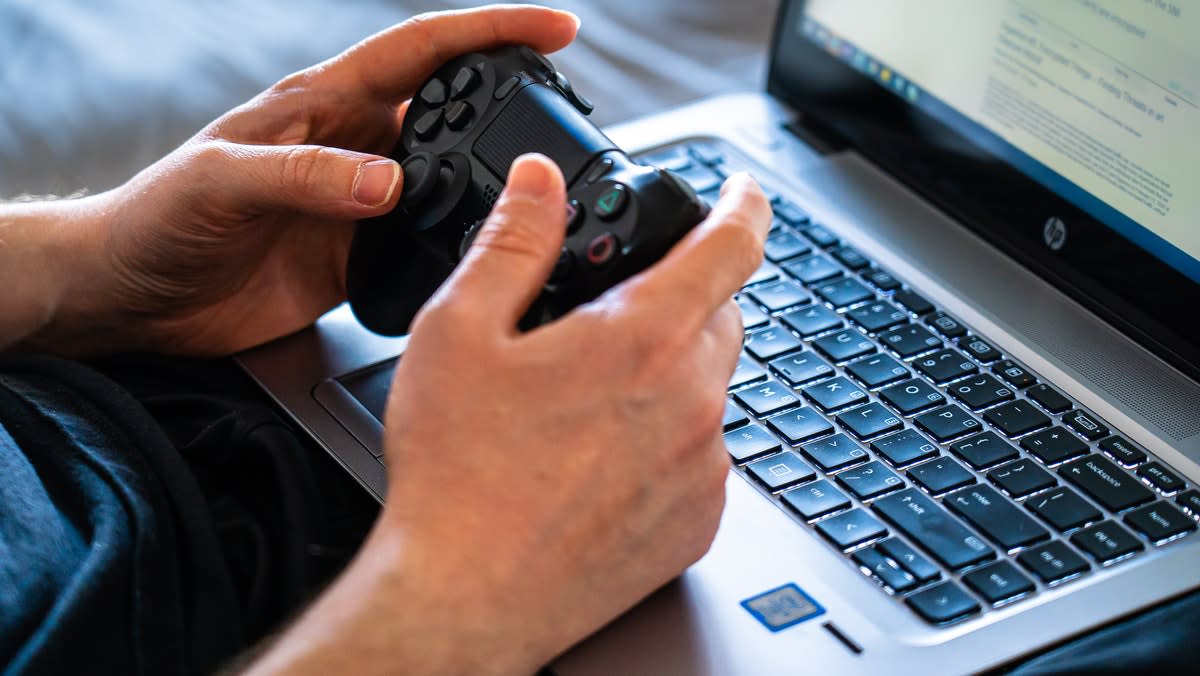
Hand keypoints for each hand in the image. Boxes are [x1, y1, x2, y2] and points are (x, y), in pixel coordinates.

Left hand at [37, 6, 577, 355]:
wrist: (133, 295)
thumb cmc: (155, 219)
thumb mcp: (223, 182)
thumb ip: (306, 176)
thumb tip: (389, 181)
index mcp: (323, 104)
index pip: (422, 52)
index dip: (489, 33)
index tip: (553, 29)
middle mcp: (351, 146)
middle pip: (451, 111)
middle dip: (513, 102)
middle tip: (568, 114)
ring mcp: (359, 202)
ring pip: (449, 180)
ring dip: (495, 181)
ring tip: (543, 190)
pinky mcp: (357, 255)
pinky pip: (426, 242)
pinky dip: (462, 245)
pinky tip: (486, 254)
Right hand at [246, 155, 770, 674]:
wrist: (465, 599)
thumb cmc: (457, 476)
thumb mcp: (459, 332)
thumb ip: (512, 242)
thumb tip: (537, 183)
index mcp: (643, 340)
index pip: (732, 245)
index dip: (744, 204)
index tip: (744, 192)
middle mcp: (692, 401)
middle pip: (722, 315)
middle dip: (685, 295)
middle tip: (616, 314)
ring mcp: (703, 468)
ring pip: (712, 387)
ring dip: (671, 373)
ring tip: (588, 401)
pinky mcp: (699, 521)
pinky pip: (704, 454)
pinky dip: (671, 438)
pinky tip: (601, 458)